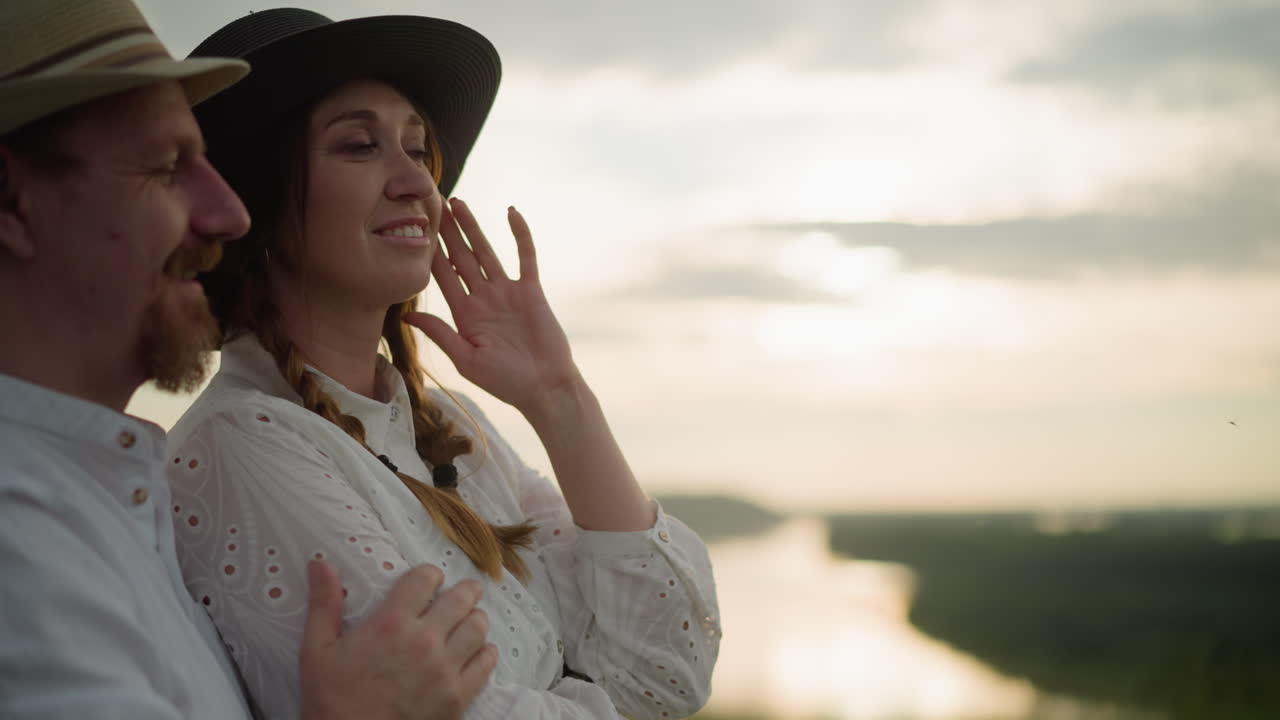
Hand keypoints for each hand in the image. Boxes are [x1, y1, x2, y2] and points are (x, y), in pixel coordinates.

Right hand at [299, 560, 495, 719]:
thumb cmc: (331, 700)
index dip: (429, 575)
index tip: (429, 581)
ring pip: (478, 628)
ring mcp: (445, 670)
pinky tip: (478, 651)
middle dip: (464, 591)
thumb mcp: (317, 650)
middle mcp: (424, 641)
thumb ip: (323, 603)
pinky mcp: (458, 696)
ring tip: (469, 620)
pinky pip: (486, 664)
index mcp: (392, 623)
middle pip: (461, 599)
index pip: (425, 578)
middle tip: (465, 591)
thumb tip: (319, 562)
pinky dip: (485, 653)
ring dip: (474, 619)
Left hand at [406, 198, 580, 416]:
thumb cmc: (506, 382)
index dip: (429, 253)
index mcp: (464, 314)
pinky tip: (511, 213)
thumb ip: (441, 334)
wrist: (545, 387)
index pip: (442, 276)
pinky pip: (525, 256)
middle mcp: (483, 298)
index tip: (414, 229)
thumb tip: (408, 317)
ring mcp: (507, 292)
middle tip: (431, 203)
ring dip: (473, 227)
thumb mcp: (466, 359)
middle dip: (446, 232)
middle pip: (460, 257)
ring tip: (458, 203)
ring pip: (486, 252)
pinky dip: (520, 235)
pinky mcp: (531, 290)